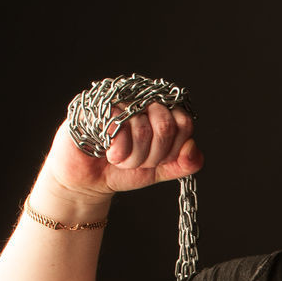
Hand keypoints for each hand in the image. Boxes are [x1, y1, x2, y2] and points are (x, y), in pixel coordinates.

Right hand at [33, 101, 204, 216]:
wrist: (88, 180)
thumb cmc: (122, 170)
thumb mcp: (160, 170)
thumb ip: (183, 163)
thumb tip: (193, 148)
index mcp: (161, 112)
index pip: (183, 123)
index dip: (173, 149)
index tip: (157, 159)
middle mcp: (142, 101)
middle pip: (165, 125)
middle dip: (153, 155)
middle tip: (136, 160)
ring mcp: (120, 101)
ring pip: (143, 129)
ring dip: (132, 157)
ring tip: (119, 158)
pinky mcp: (98, 107)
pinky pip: (121, 128)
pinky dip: (119, 152)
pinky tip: (108, 152)